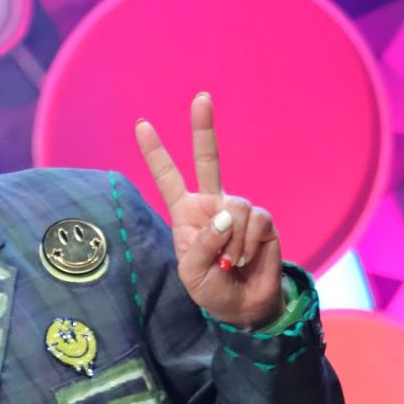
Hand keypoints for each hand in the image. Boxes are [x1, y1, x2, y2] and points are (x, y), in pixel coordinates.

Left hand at [135, 93, 284, 328]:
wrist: (243, 306)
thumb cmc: (210, 289)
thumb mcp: (191, 273)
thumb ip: (203, 244)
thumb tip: (227, 217)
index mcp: (186, 214)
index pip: (168, 178)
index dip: (155, 153)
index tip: (141, 125)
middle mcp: (212, 205)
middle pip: (208, 159)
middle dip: (204, 128)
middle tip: (201, 97)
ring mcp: (237, 210)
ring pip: (237, 207)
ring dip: (232, 242)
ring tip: (229, 264)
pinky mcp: (262, 221)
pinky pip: (255, 221)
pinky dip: (247, 245)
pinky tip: (244, 261)